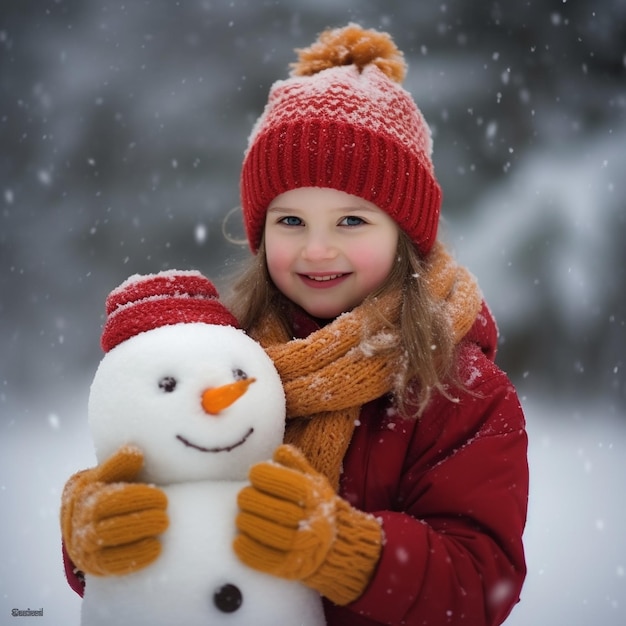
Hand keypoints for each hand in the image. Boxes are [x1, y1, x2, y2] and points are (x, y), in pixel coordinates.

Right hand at [60, 445, 168, 575]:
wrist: (82, 528)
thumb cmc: (103, 493)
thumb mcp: (106, 476)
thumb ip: (119, 465)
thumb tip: (135, 452)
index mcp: (83, 493)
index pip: (106, 497)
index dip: (134, 496)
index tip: (159, 494)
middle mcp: (78, 520)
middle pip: (106, 518)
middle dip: (139, 513)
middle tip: (165, 507)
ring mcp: (84, 545)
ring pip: (107, 539)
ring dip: (139, 531)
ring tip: (164, 522)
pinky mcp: (95, 566)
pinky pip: (112, 564)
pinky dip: (135, 556)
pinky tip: (157, 547)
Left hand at [234, 444, 381, 604]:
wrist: (339, 548)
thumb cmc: (320, 508)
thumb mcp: (315, 483)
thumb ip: (297, 465)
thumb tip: (279, 450)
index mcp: (316, 497)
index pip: (284, 482)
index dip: (264, 475)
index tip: (254, 474)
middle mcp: (311, 520)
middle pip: (271, 507)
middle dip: (250, 499)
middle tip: (243, 497)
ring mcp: (302, 546)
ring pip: (266, 531)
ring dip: (246, 522)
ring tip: (241, 517)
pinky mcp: (292, 567)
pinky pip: (264, 558)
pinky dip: (247, 549)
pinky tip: (238, 541)